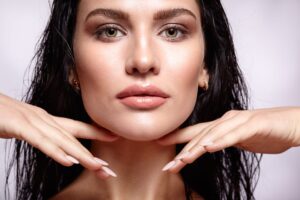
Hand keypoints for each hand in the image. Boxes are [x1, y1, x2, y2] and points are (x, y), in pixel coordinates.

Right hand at [0, 93, 118, 177]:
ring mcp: (32, 121)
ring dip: (81, 155)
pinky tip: (68, 161)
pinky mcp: (18, 125)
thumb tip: (55, 143)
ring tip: (98, 167)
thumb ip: (41, 133)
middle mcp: (44, 119)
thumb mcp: (26, 126)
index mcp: (47, 120)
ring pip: (62, 140)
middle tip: (109, 169)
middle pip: (74, 138)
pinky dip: (55, 151)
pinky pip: (40, 141)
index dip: (97, 132)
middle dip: (92, 155)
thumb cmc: (3, 115)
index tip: (115, 138)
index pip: (77, 127)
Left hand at [157, 107, 299, 172]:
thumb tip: (211, 145)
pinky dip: (220, 141)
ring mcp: (239, 121)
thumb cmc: (266, 132)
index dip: (177, 137)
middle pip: (199, 136)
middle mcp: (226, 120)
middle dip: (182, 151)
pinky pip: (234, 135)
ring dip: (196, 148)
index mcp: (222, 125)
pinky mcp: (253, 125)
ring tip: (182, 160)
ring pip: (212, 135)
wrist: (291, 124)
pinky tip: (208, 147)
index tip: (159, 143)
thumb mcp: (240, 139)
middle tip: (168, 166)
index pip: (195, 132)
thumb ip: (224, 140)